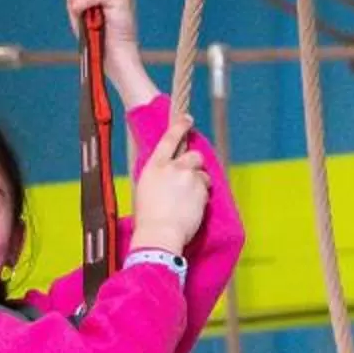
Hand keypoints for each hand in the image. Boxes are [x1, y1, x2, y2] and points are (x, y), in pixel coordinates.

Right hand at [129, 113, 208, 253]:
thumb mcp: (147, 188)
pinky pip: (207, 189)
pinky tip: (193, 209)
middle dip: (197, 163)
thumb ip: (159, 176)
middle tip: (193, 176)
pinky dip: (203, 197)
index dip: (180, 126)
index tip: (187, 118)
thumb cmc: (148, 217)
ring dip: (201, 183)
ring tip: (190, 201)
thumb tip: (170, 173)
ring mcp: (188, 177)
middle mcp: (172, 167)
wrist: (159, 234)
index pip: (169, 139)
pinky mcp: (201, 190)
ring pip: (203, 174)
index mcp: (154, 166)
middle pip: (194, 155)